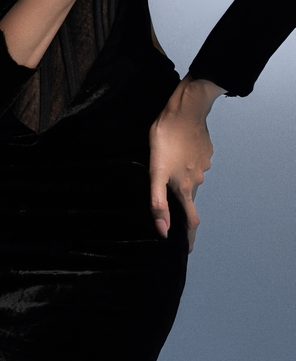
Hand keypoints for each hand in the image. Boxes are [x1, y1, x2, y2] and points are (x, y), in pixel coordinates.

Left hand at [149, 74, 224, 252]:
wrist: (185, 110)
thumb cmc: (167, 139)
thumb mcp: (156, 172)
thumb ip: (158, 202)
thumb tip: (163, 230)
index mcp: (185, 188)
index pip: (191, 221)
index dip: (190, 237)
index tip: (188, 249)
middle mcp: (198, 179)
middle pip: (191, 199)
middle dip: (183, 208)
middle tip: (173, 209)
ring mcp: (203, 164)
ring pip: (193, 179)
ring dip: (184, 181)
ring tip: (170, 175)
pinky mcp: (204, 150)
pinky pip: (195, 162)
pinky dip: (187, 164)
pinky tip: (178, 154)